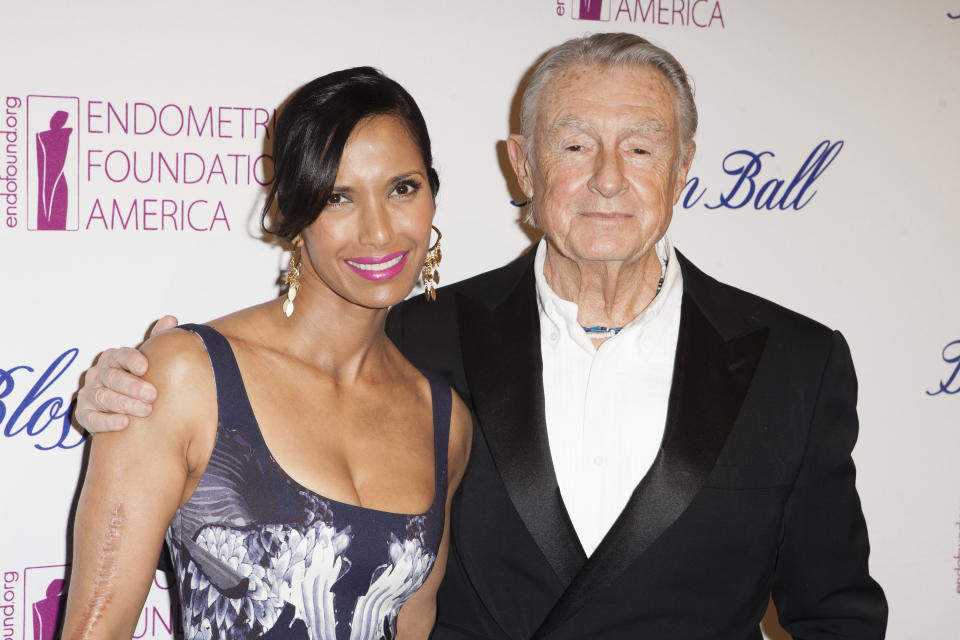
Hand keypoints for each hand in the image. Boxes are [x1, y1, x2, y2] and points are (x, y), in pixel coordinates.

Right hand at [75, 315, 178, 432]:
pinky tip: (124, 423)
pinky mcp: (84, 414)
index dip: (132, 360)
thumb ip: (157, 340)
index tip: (145, 367)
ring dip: (125, 404)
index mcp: (113, 359)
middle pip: (112, 378)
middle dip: (133, 386)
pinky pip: (93, 418)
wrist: (120, 409)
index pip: (120, 355)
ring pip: (103, 397)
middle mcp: (98, 374)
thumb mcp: (146, 361)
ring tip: (145, 410)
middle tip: (153, 395)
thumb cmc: (136, 380)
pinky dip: (108, 421)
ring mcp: (89, 394)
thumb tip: (170, 319)